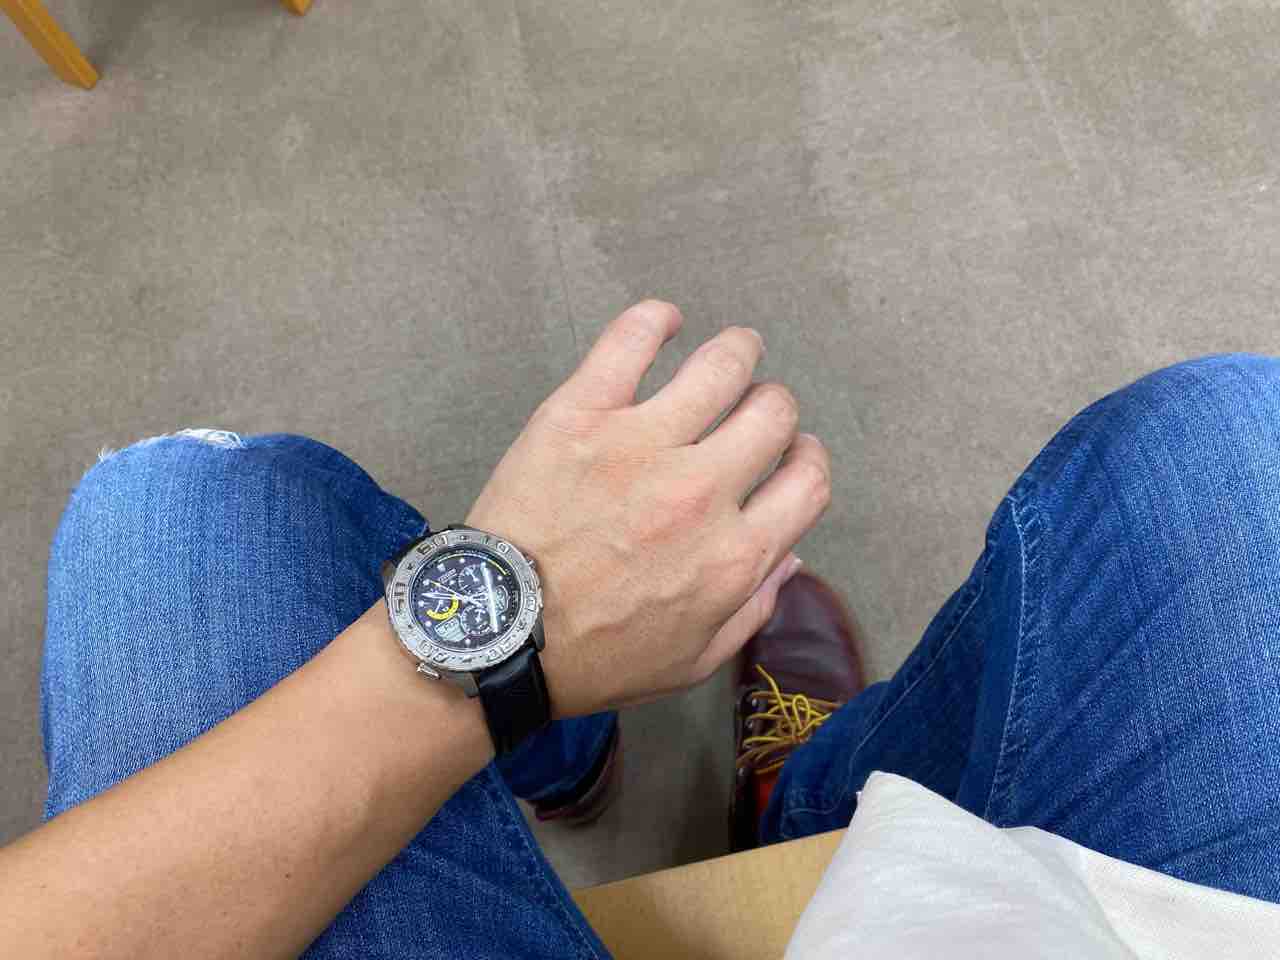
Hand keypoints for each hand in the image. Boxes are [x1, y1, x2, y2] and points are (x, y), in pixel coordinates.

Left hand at [467, 300, 830, 716]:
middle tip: (752, 410)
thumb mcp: (692, 658)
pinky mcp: (582, 413)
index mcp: (733, 554)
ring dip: (738, 352)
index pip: (809, 480)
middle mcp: (701, 491)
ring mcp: (640, 444)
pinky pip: (632, 340)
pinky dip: (656, 319)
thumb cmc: (594, 657)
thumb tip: (789, 556)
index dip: (809, 459)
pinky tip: (665, 320)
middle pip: (773, 413)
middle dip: (773, 408)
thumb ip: (751, 607)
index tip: (793, 455)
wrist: (496, 635)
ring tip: (734, 350)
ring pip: (721, 366)